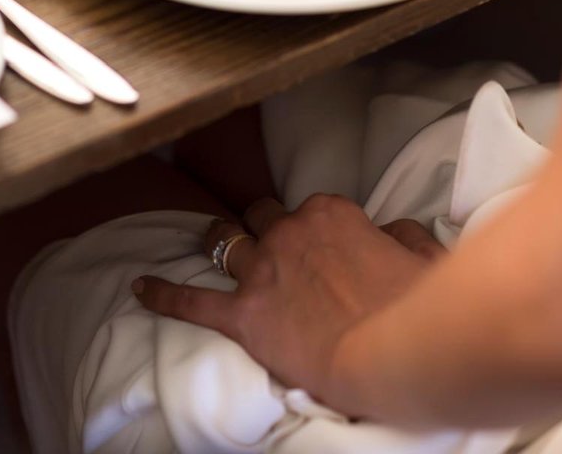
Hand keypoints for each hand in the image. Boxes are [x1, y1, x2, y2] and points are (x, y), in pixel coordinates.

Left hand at [133, 194, 444, 412]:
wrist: (394, 352)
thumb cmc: (416, 305)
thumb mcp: (420, 253)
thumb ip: (401, 233)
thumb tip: (391, 230)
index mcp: (329, 213)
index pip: (311, 210)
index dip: (315, 231)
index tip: (324, 250)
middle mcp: (290, 231)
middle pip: (263, 216)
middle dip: (263, 227)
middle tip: (269, 246)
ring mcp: (264, 270)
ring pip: (226, 243)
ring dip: (220, 244)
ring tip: (211, 244)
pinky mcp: (245, 315)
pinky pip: (193, 300)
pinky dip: (164, 294)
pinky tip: (140, 287)